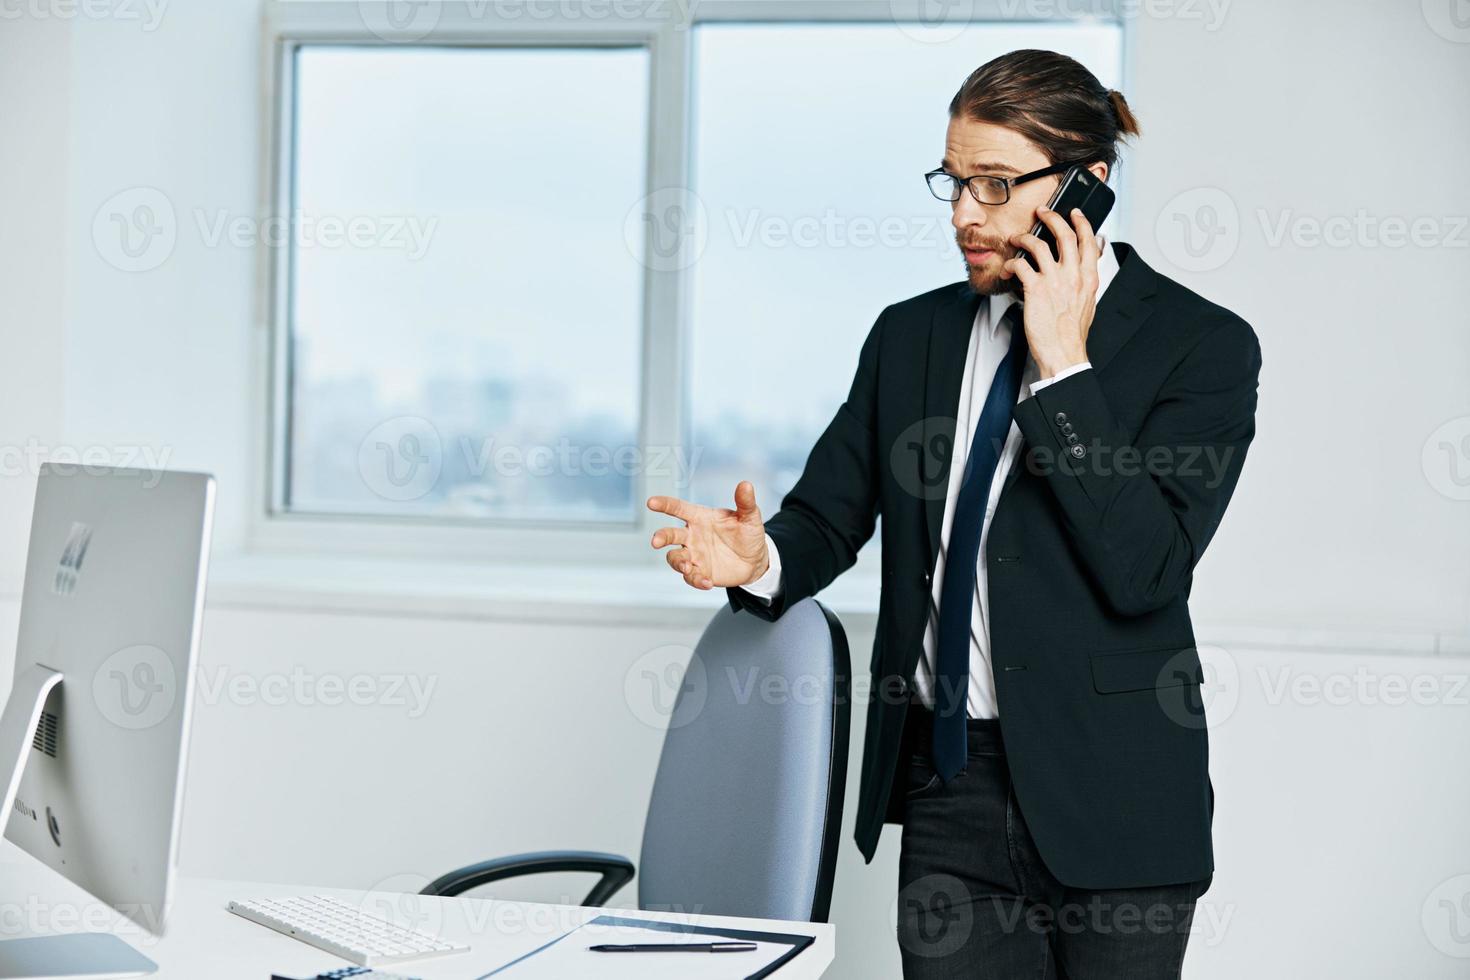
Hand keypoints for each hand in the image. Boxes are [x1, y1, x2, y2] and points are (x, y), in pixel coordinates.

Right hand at [647, 481, 769, 590]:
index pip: (678, 508)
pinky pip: (691, 577)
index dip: (665, 504)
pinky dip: (696, 579)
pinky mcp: (699, 572)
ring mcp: (694, 555)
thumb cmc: (747, 534)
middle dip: (661, 537)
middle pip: (670, 534)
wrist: (755, 560)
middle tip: (656, 541)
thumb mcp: (750, 517)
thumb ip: (745, 502)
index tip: (651, 502)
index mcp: (700, 517)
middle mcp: (692, 536)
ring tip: (686, 567)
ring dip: (677, 562)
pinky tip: (707, 582)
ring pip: (675, 558)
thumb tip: (746, 484)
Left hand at [1001, 207, 1101, 378]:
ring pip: (1038, 244)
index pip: (1089, 241)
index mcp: (1088, 278)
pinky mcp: (1035, 289)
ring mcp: (1054, 281)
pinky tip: (1007, 269)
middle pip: (1064, 234)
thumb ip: (1085, 282)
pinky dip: (1010, 263)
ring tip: (1017, 238)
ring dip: (1024, 237)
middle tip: (1042, 211)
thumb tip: (1084, 268)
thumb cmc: (1072, 333)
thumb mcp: (1087, 303)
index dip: (1081, 223)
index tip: (1074, 213)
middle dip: (1052, 217)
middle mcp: (1073, 275)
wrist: (1063, 352)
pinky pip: (1020, 264)